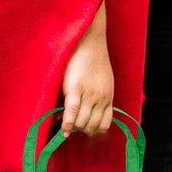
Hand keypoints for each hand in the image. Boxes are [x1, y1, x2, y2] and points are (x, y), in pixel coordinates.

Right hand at [61, 7, 113, 135]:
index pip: (104, 125)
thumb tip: (84, 114)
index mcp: (109, 97)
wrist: (89, 40)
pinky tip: (62, 129)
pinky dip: (66, 124)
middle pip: (91, 126)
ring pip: (81, 122)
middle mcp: (101, 98)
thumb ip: (97, 98)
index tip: (82, 128)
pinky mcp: (75, 88)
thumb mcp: (103, 81)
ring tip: (64, 124)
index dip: (92, 130)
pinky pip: (71, 112)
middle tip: (71, 125)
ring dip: (72, 128)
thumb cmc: (94, 59)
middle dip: (80, 130)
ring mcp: (89, 94)